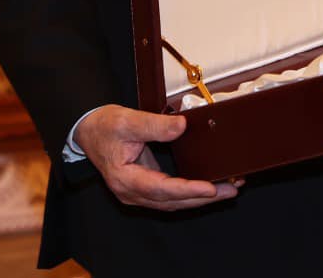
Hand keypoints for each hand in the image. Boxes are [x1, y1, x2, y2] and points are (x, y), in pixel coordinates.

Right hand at [74, 104, 238, 210]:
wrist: (89, 130)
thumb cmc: (105, 126)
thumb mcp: (127, 121)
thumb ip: (154, 125)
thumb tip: (181, 126)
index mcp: (125, 178)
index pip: (161, 189)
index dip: (188, 190)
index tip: (210, 188)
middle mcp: (131, 191)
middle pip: (172, 201)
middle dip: (203, 197)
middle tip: (232, 189)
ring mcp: (138, 192)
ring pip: (173, 202)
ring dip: (200, 198)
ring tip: (228, 188)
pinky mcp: (145, 186)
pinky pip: (170, 195)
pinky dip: (190, 193)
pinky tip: (208, 187)